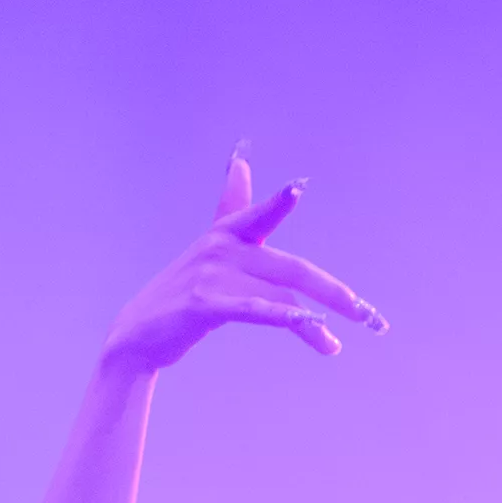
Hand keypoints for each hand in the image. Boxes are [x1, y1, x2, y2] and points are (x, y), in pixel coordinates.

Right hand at [101, 151, 387, 376]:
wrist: (136, 336)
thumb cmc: (178, 296)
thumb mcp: (208, 250)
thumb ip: (231, 208)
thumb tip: (240, 157)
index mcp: (225, 235)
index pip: (257, 214)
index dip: (278, 203)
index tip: (298, 189)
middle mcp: (220, 249)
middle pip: (291, 269)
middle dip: (332, 293)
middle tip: (365, 315)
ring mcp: (212, 275)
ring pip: (280, 295)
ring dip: (315, 322)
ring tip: (336, 345)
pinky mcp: (205, 305)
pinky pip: (255, 310)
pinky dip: (286, 318)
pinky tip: (312, 328)